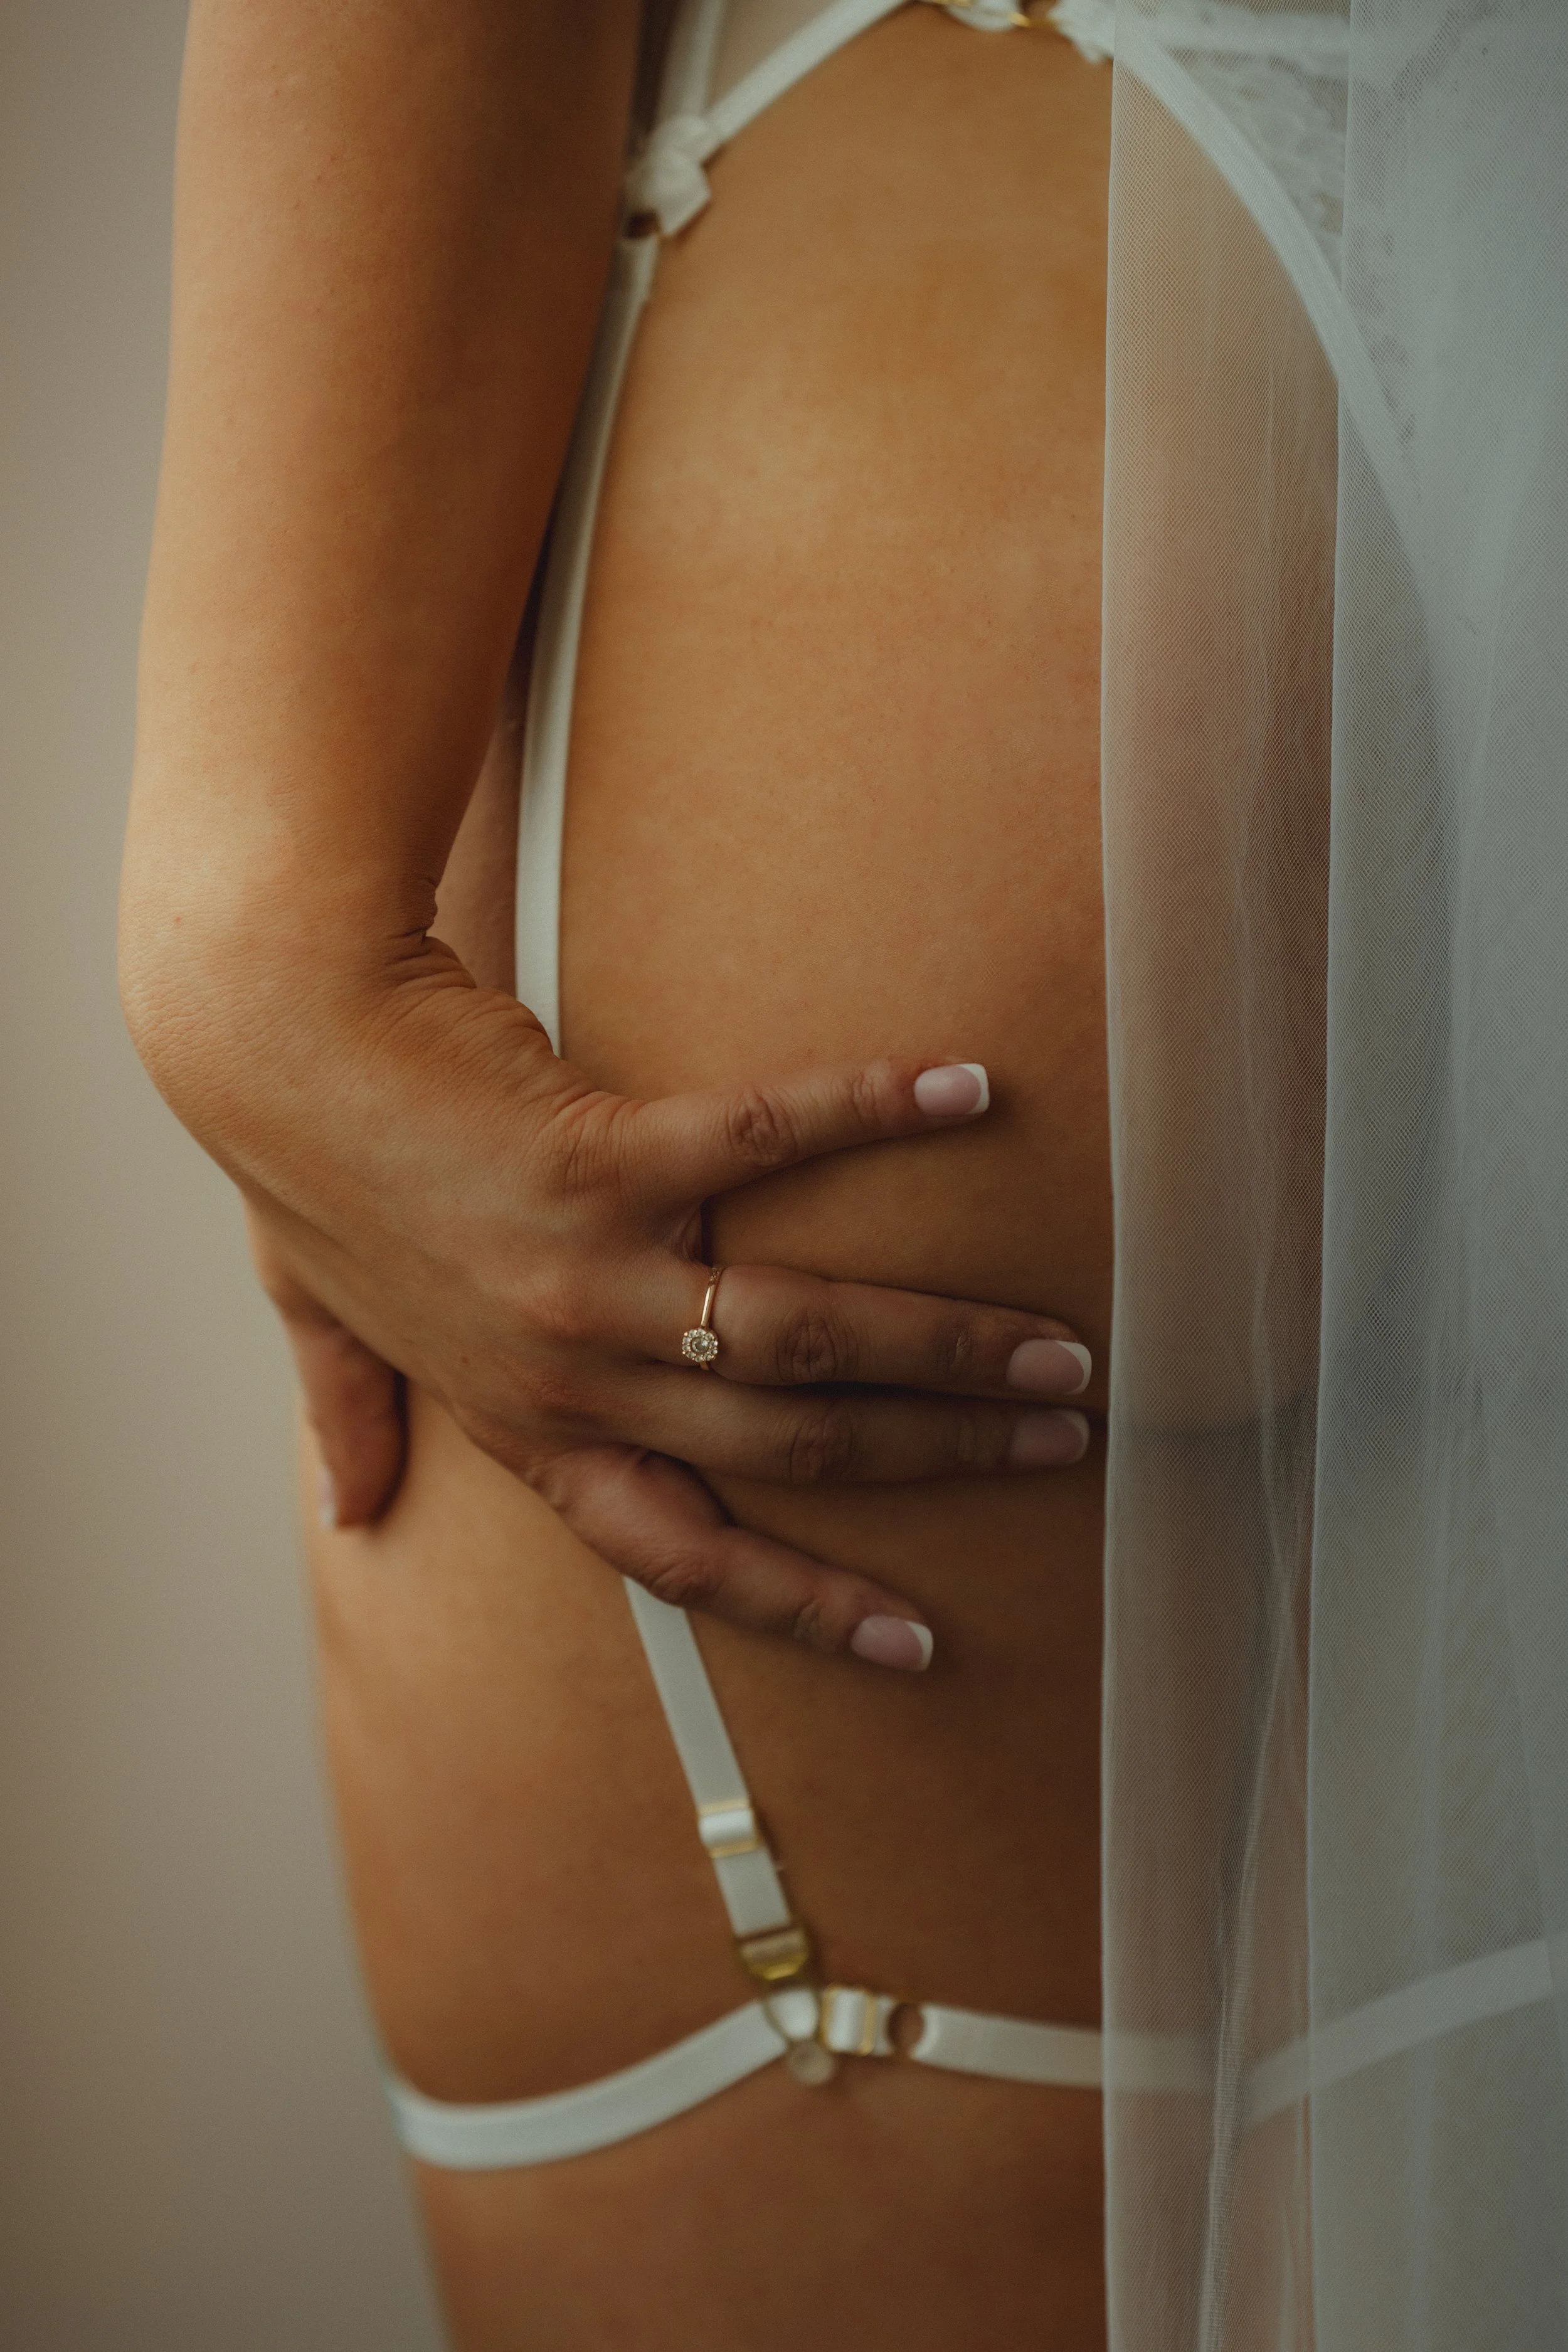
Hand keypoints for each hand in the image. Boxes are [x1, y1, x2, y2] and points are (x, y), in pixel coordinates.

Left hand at [217, 969, 1091, 1670]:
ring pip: (803, 1339)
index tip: (914, 1642)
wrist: (269, 1037)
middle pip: (791, 1448)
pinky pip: (767, 1142)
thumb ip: (355, 1416)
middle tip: (1061, 1440)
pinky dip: (876, 1114)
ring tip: (1060, 1343)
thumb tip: (348, 1513)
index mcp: (524, 1424)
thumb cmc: (305, 1173)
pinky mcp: (602, 1155)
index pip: (683, 1554)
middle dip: (940, 1456)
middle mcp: (568, 1375)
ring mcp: (588, 1274)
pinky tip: (971, 1091)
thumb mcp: (324, 1322)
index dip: (806, 1606)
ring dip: (945, 1345)